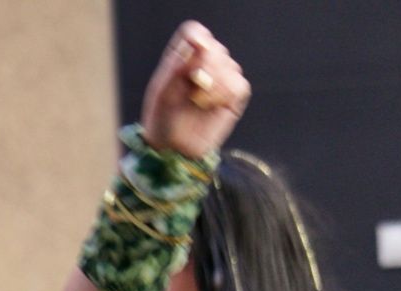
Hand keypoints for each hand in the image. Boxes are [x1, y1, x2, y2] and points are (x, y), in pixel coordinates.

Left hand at [140, 22, 248, 159]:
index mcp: (183, 57)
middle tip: (192, 87)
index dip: (198, 37)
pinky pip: (239, 85)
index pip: (195, 33)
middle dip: (205, 67)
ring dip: (214, 84)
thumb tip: (197, 44)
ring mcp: (221, 79)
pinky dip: (224, 94)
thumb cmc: (161, 118)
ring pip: (229, 66)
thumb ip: (176, 66)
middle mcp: (204, 64)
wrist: (172, 149)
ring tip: (198, 101)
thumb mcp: (162, 92)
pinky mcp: (233, 96)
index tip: (197, 49)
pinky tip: (210, 105)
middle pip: (215, 49)